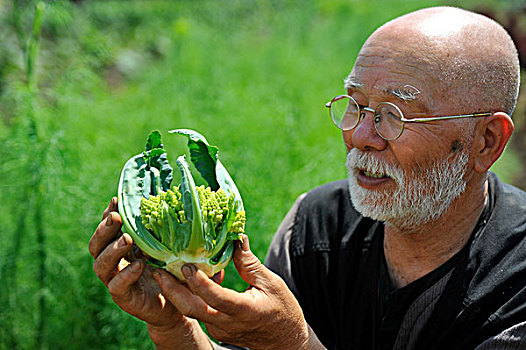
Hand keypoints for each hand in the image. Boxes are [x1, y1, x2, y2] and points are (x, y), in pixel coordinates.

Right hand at [89, 197, 213, 348]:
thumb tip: (192, 206)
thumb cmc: (176, 274)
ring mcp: (117, 280)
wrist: (178, 307)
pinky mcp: (124, 298)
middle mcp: (117, 262)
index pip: (109, 229)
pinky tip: (138, 265)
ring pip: (100, 264)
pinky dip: (126, 274)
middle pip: (97, 244)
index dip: (109, 214)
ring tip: (127, 239)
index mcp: (125, 248)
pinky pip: (117, 286)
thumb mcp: (175, 250)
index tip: (116, 200)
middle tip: (117, 217)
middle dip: (104, 229)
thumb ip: (177, 234)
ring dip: (111, 250)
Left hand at [153, 235, 324, 349]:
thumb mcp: (271, 283)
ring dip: (177, 293)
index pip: (214, 297)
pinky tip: (183, 282)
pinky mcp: (217, 330)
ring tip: (165, 271)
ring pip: (192, 311)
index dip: (198, 282)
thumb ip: (250, 263)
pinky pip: (199, 313)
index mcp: (243, 310)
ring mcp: (220, 330)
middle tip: (158, 270)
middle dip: (171, 290)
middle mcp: (227, 324)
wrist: (285, 342)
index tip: (186, 265)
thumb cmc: (283, 310)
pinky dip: (189, 297)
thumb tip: (236, 237)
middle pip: (192, 309)